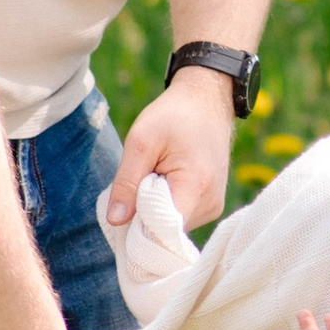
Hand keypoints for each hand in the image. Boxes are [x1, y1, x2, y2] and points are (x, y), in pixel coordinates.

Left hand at [107, 67, 237, 233]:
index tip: (125, 207)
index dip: (138, 225)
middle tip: (139, 180)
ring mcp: (213, 207)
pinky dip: (165, 206)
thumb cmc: (174, 116)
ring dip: (153, 209)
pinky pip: (179, 217)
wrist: (207, 100)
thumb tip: (115, 220)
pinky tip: (164, 181)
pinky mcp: (211, 205)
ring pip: (170, 226)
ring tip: (155, 176)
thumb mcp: (141, 141)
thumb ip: (126, 182)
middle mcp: (210, 204)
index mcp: (196, 187)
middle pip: (165, 230)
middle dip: (143, 214)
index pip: (162, 230)